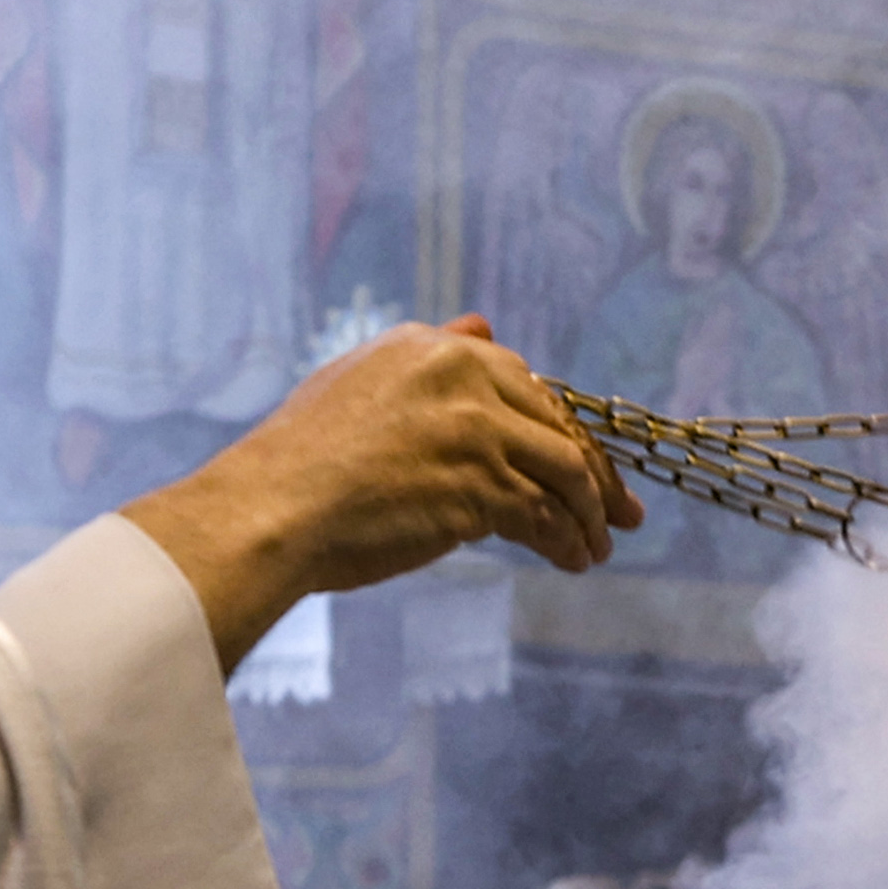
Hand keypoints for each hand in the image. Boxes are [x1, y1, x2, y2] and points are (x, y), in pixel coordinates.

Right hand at [127, 315, 637, 668]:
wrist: (269, 511)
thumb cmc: (300, 462)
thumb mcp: (359, 381)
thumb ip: (428, 359)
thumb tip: (482, 326)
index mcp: (431, 348)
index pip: (525, 383)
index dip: (558, 429)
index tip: (579, 461)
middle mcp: (459, 377)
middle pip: (555, 425)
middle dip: (594, 474)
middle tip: (618, 511)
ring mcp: (473, 431)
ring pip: (562, 472)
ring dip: (589, 515)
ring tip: (597, 546)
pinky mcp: (479, 487)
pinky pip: (545, 517)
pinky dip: (568, 543)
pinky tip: (575, 562)